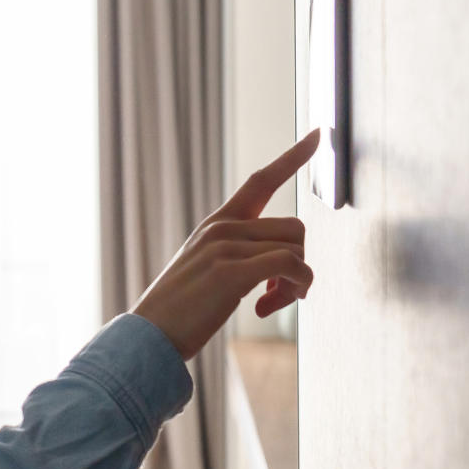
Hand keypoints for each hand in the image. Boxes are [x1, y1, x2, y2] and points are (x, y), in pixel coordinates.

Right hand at [131, 129, 320, 360]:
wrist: (149, 335)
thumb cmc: (180, 311)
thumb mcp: (206, 270)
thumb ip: (238, 255)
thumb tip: (284, 264)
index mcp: (216, 224)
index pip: (261, 181)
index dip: (293, 157)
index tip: (319, 134)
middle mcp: (222, 228)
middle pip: (294, 228)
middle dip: (300, 265)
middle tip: (282, 296)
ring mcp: (225, 246)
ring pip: (296, 249)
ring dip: (298, 284)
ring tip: (271, 304)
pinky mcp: (231, 271)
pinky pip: (290, 266)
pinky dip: (294, 288)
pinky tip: (266, 308)